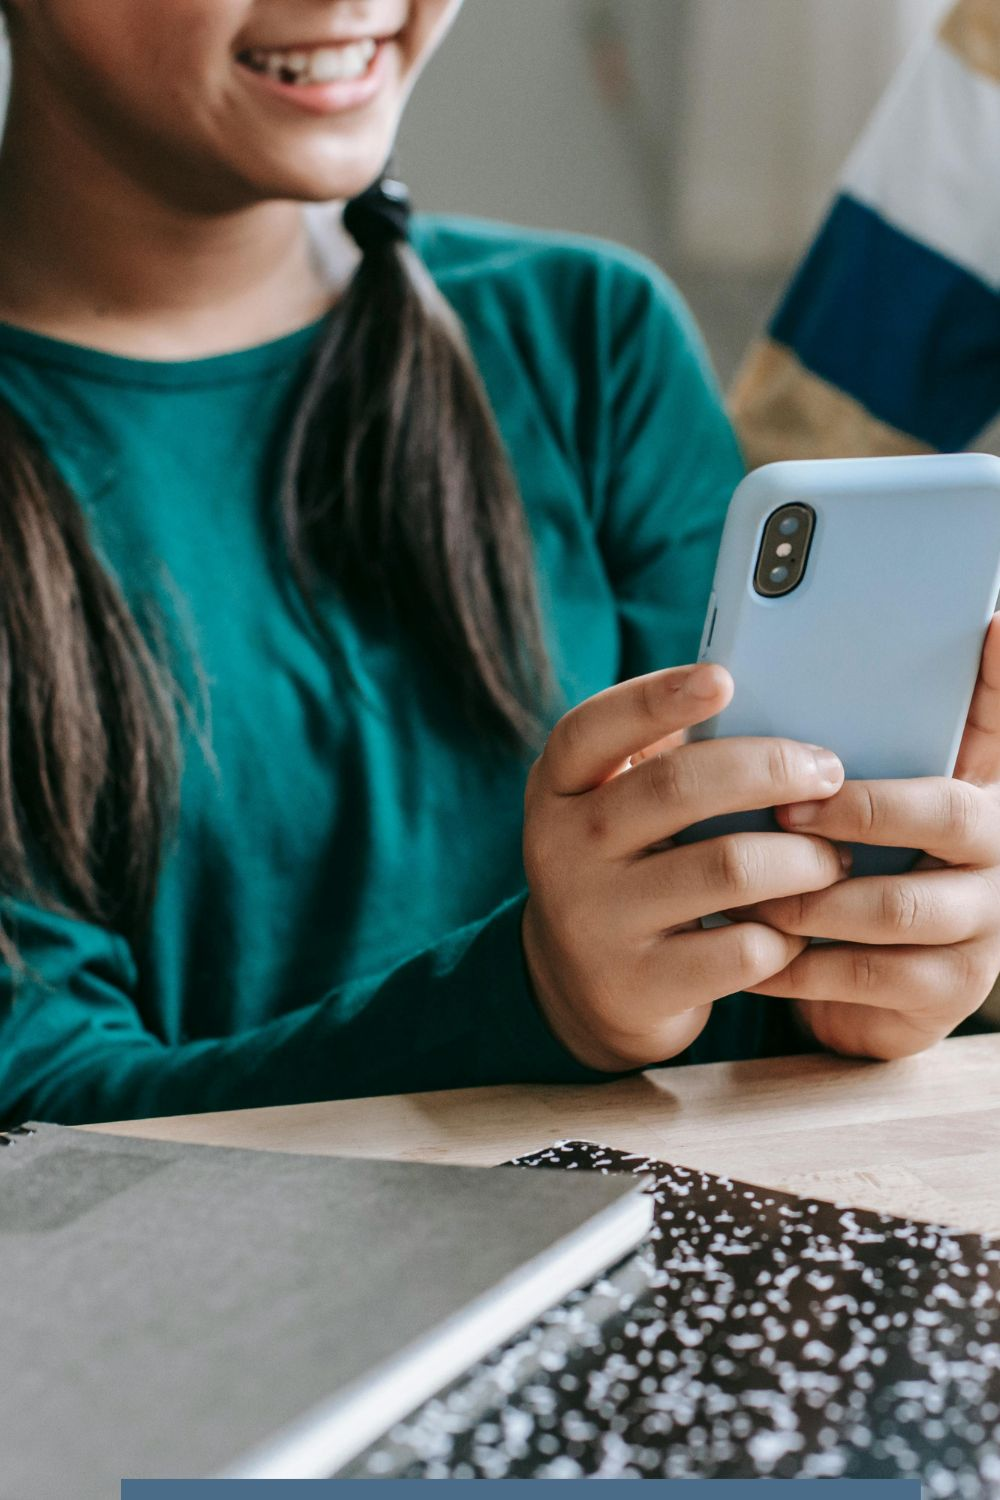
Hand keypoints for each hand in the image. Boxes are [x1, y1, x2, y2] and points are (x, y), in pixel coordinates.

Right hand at [521, 663, 849, 1070]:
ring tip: (834, 857)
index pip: (592, 728)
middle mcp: (563, 849)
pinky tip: (802, 927)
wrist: (585, 987)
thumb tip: (784, 708)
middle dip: (772, 769)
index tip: (725, 678)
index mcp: (559, 787)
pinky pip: (743, 949)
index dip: (657, 698)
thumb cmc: (631, 867)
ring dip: (803, 857)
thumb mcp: (620, 810)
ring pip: (729, 867)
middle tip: (828, 772)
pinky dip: (790, 934)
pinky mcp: (638, 985)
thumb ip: (671, 763)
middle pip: (678, 787)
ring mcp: (596, 920)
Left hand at [735, 614, 999, 1060]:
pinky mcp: (946, 996)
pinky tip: (752, 944)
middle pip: (949, 815)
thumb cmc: (847, 870)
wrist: (856, 990)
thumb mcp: (851, 806)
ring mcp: (982, 930)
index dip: (998, 678)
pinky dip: (795, 961)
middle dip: (859, 811)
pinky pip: (863, 975)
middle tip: (787, 809)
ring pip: (895, 906)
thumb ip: (849, 749)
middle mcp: (998, 854)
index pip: (997, 722)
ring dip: (809, 895)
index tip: (988, 624)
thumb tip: (819, 663)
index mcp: (977, 792)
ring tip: (749, 884)